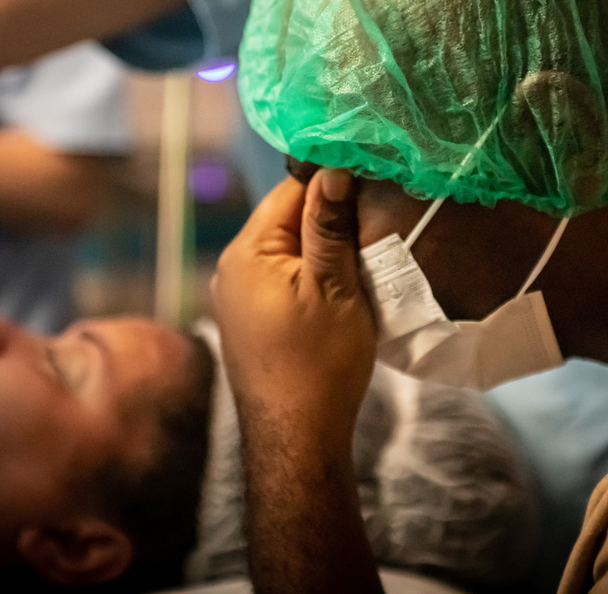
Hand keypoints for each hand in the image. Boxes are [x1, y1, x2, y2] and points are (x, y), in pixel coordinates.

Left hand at [211, 168, 376, 450]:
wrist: (297, 439)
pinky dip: (311, 276)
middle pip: (287, 220)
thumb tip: (333, 169)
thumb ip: (329, 226)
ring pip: (288, 251)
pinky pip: (283, 279)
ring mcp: (238, 297)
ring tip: (363, 258)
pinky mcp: (250, 321)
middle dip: (329, 219)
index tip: (371, 183)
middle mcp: (232, 268)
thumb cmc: (319, 364)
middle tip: (376, 224)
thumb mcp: (333, 286)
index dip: (332, 185)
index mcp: (247, 253)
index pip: (290, 192)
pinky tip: (339, 289)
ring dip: (323, 250)